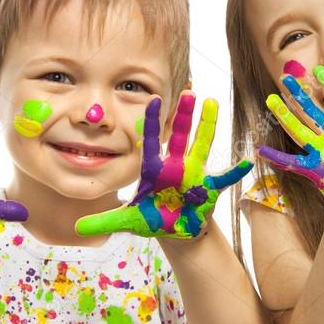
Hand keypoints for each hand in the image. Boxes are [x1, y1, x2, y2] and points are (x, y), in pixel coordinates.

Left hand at [76, 93, 252, 238]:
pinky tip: (247, 161)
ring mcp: (194, 175)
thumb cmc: (153, 219)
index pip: (152, 142)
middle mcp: (176, 166)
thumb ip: (105, 221)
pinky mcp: (208, 189)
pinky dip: (235, 172)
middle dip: (185, 115)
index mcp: (155, 170)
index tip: (153, 100)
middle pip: (180, 136)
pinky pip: (223, 178)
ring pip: (202, 146)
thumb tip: (76, 227)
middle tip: (188, 92)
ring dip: (208, 126)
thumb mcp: (128, 221)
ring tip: (212, 103)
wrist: (176, 231)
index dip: (153, 122)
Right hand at [258, 64, 323, 216]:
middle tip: (287, 77)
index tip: (319, 69)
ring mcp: (322, 152)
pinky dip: (277, 158)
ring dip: (286, 116)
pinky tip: (261, 150)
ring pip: (300, 130)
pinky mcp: (314, 170)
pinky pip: (292, 162)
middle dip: (301, 95)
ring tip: (271, 101)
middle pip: (314, 111)